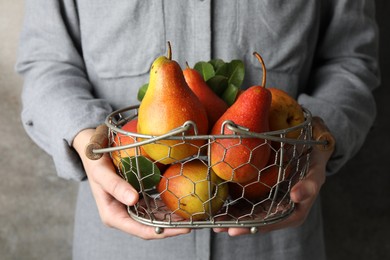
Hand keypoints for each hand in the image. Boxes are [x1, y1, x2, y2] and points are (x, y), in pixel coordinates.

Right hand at [73, 128, 190, 239]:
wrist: (92, 148)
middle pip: (151, 227)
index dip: (164, 232)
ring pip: (154, 218)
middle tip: (194, 222)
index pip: (142, 230)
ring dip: (172, 218)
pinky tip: (180, 201)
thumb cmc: (95, 161)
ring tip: (192, 214)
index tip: (183, 228)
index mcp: (113, 215)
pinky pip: (154, 206)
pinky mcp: (136, 199)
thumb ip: (115, 186)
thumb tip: (133, 200)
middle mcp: (123, 214)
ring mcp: (130, 207)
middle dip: (172, 227)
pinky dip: (167, 206)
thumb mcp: (101, 172)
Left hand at [213, 139, 333, 235]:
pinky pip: (244, 198)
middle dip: (235, 224)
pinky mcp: (259, 191)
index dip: (252, 227)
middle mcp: (277, 210)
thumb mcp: (316, 172)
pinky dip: (231, 200)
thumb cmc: (313, 162)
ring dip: (229, 215)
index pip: (270, 223)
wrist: (308, 147)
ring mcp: (267, 201)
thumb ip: (310, 185)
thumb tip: (297, 196)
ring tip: (212, 217)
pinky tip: (217, 200)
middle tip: (216, 226)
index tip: (235, 230)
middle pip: (254, 221)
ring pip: (247, 212)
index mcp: (292, 212)